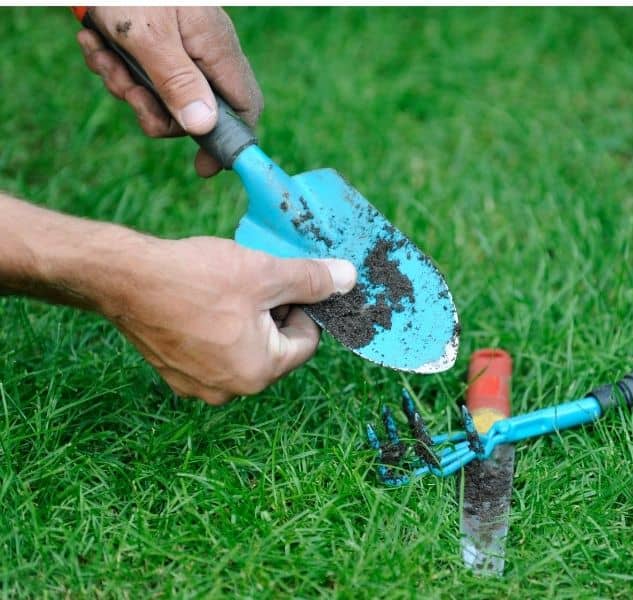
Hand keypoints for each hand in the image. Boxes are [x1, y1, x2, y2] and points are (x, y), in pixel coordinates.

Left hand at [76, 7, 262, 176]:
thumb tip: (203, 128)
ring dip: (126, 85)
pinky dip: (115, 66)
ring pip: (162, 95)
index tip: (202, 167)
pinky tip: (95, 42)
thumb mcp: (147, 36)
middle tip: (127, 91)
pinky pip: (142, 74)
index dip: (229, 142)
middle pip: (194, 110)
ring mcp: (180, 48)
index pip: (245, 108)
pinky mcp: (154, 43)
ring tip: (102, 55)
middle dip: (154, 109)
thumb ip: (178, 83)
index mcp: (217, 49)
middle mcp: (205, 52)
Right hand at [100, 236, 355, 404]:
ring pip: (244, 349)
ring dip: (247, 320)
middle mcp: (230, 390)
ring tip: (227, 290)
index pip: (307, 343)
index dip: (304, 308)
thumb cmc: (197, 277)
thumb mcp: (265, 273)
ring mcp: (198, 386)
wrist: (124, 279)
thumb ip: (312, 280)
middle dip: (274, 314)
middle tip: (256, 283)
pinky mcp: (175, 374)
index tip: (285, 284)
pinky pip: (214, 353)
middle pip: (275, 349)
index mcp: (259, 373)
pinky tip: (201, 302)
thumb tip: (349, 279)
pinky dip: (218, 330)